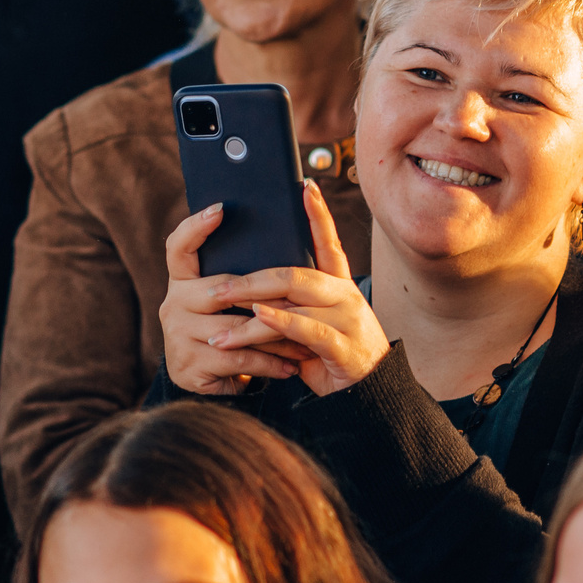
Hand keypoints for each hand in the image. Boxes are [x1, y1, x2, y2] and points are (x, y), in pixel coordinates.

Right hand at [160, 203, 302, 393]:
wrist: (213, 384)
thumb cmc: (233, 332)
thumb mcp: (233, 304)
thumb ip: (243, 277)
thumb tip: (286, 236)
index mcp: (182, 281)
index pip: (179, 247)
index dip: (196, 227)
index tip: (221, 208)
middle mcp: (173, 304)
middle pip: (223, 291)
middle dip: (267, 299)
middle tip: (304, 301)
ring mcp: (177, 336)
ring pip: (236, 329)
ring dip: (276, 336)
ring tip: (306, 340)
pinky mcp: (188, 365)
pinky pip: (237, 359)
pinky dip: (269, 364)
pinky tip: (291, 367)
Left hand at [226, 182, 393, 396]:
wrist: (364, 396)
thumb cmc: (330, 357)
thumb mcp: (310, 325)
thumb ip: (289, 306)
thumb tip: (247, 291)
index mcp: (339, 286)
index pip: (329, 243)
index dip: (317, 214)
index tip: (305, 186)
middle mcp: (345, 296)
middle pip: (296, 273)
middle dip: (252, 279)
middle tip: (217, 287)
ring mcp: (348, 320)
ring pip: (295, 302)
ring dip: (252, 309)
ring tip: (221, 321)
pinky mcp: (345, 347)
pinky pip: (307, 330)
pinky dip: (279, 322)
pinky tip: (257, 318)